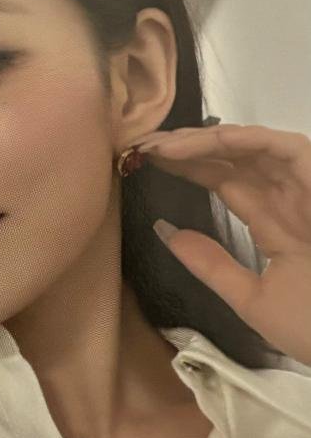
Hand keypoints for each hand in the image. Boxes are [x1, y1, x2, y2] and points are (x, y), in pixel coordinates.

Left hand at [134, 122, 310, 366]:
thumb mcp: (251, 298)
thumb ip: (212, 265)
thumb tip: (168, 233)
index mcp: (278, 224)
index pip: (227, 183)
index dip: (189, 169)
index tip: (146, 164)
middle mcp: (292, 199)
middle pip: (235, 159)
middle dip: (190, 149)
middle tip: (144, 146)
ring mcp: (309, 189)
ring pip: (254, 147)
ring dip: (208, 140)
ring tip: (164, 145)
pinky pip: (285, 148)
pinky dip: (247, 140)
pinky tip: (207, 142)